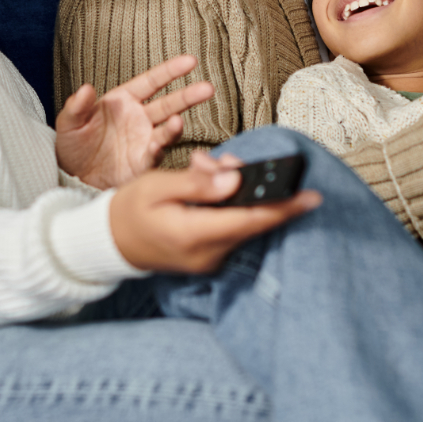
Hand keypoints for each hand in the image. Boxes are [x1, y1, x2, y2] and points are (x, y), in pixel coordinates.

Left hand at [55, 55, 209, 189]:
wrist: (71, 177)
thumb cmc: (72, 144)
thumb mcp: (69, 123)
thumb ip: (77, 106)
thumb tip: (85, 89)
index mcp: (124, 100)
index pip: (153, 81)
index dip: (171, 71)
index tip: (191, 61)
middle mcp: (140, 118)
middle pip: (170, 103)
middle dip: (188, 96)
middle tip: (208, 88)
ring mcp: (144, 140)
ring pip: (167, 129)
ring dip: (175, 125)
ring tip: (178, 121)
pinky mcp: (142, 163)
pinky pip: (155, 155)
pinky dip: (158, 150)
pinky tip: (156, 146)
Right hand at [109, 151, 321, 271]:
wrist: (109, 242)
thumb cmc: (130, 209)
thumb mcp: (157, 186)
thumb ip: (198, 183)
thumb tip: (234, 178)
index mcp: (194, 235)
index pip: (250, 221)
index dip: (284, 209)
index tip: (313, 197)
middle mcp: (208, 254)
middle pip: (252, 221)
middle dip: (253, 188)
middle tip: (231, 162)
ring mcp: (210, 260)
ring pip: (243, 224)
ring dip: (239, 196)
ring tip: (209, 169)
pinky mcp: (210, 258)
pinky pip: (232, 230)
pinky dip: (230, 207)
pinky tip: (213, 188)